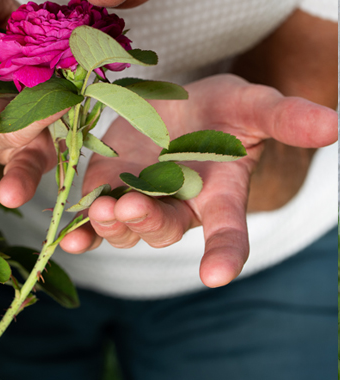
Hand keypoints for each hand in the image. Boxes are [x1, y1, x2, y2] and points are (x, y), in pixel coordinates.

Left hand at [59, 74, 336, 287]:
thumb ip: (286, 118)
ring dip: (112, 223)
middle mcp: (179, 207)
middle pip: (165, 228)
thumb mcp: (254, 105)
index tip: (216, 276)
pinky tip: (67, 237)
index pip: (228, 232)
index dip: (224, 254)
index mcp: (219, 195)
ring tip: (102, 209)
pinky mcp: (108, 188)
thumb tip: (334, 125)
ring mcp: (141, 200)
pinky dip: (81, 229)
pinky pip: (92, 217)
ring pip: (126, 226)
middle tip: (135, 205)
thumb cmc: (225, 110)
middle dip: (150, 221)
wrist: (180, 104)